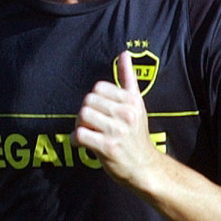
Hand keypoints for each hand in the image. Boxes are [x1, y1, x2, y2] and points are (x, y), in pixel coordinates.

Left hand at [74, 51, 158, 189]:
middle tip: (90, 125)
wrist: (144, 167)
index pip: (98, 87)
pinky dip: (75, 140)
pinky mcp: (108, 147)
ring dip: (79, 126)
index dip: (94, 100)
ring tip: (87, 133)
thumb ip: (128, 78)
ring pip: (82, 116)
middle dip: (84, 113)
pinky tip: (82, 144)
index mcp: (131, 101)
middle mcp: (126, 114)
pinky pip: (80, 135)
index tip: (99, 112)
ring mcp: (117, 131)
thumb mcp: (137, 104)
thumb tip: (124, 53)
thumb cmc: (137, 135)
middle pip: (88, 101)